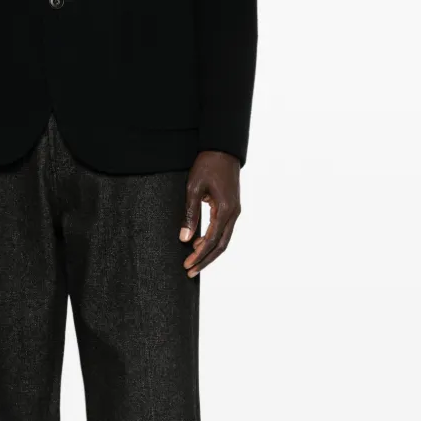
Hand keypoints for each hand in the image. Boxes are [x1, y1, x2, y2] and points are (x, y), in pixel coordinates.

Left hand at [179, 151, 241, 276]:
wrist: (223, 149)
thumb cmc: (207, 165)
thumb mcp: (193, 188)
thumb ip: (190, 214)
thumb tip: (185, 238)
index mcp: (225, 209)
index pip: (212, 240)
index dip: (199, 255)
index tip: (187, 265)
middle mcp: (234, 213)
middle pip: (221, 245)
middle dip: (205, 260)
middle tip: (190, 271)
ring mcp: (235, 210)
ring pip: (224, 239)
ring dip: (209, 252)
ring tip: (193, 261)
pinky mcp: (232, 207)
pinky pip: (224, 230)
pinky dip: (213, 240)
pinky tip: (200, 244)